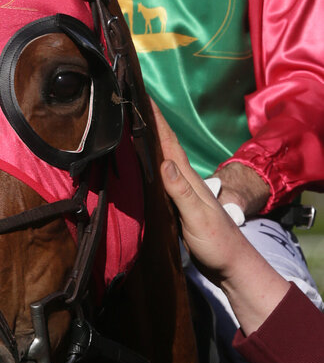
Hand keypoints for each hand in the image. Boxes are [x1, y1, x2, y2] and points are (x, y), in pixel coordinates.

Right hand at [151, 101, 288, 333]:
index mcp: (189, 179)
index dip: (157, 120)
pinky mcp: (177, 205)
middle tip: (131, 103)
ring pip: (161, 160)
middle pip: (164, 146)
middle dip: (150, 123)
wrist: (231, 267)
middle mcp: (184, 181)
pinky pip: (159, 178)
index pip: (170, 143)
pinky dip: (149, 165)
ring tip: (131, 125)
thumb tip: (164, 163)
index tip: (142, 96)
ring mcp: (181, 193)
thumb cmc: (217, 243)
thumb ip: (181, 192)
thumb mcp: (198, 218)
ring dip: (148, 141)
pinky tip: (140, 164)